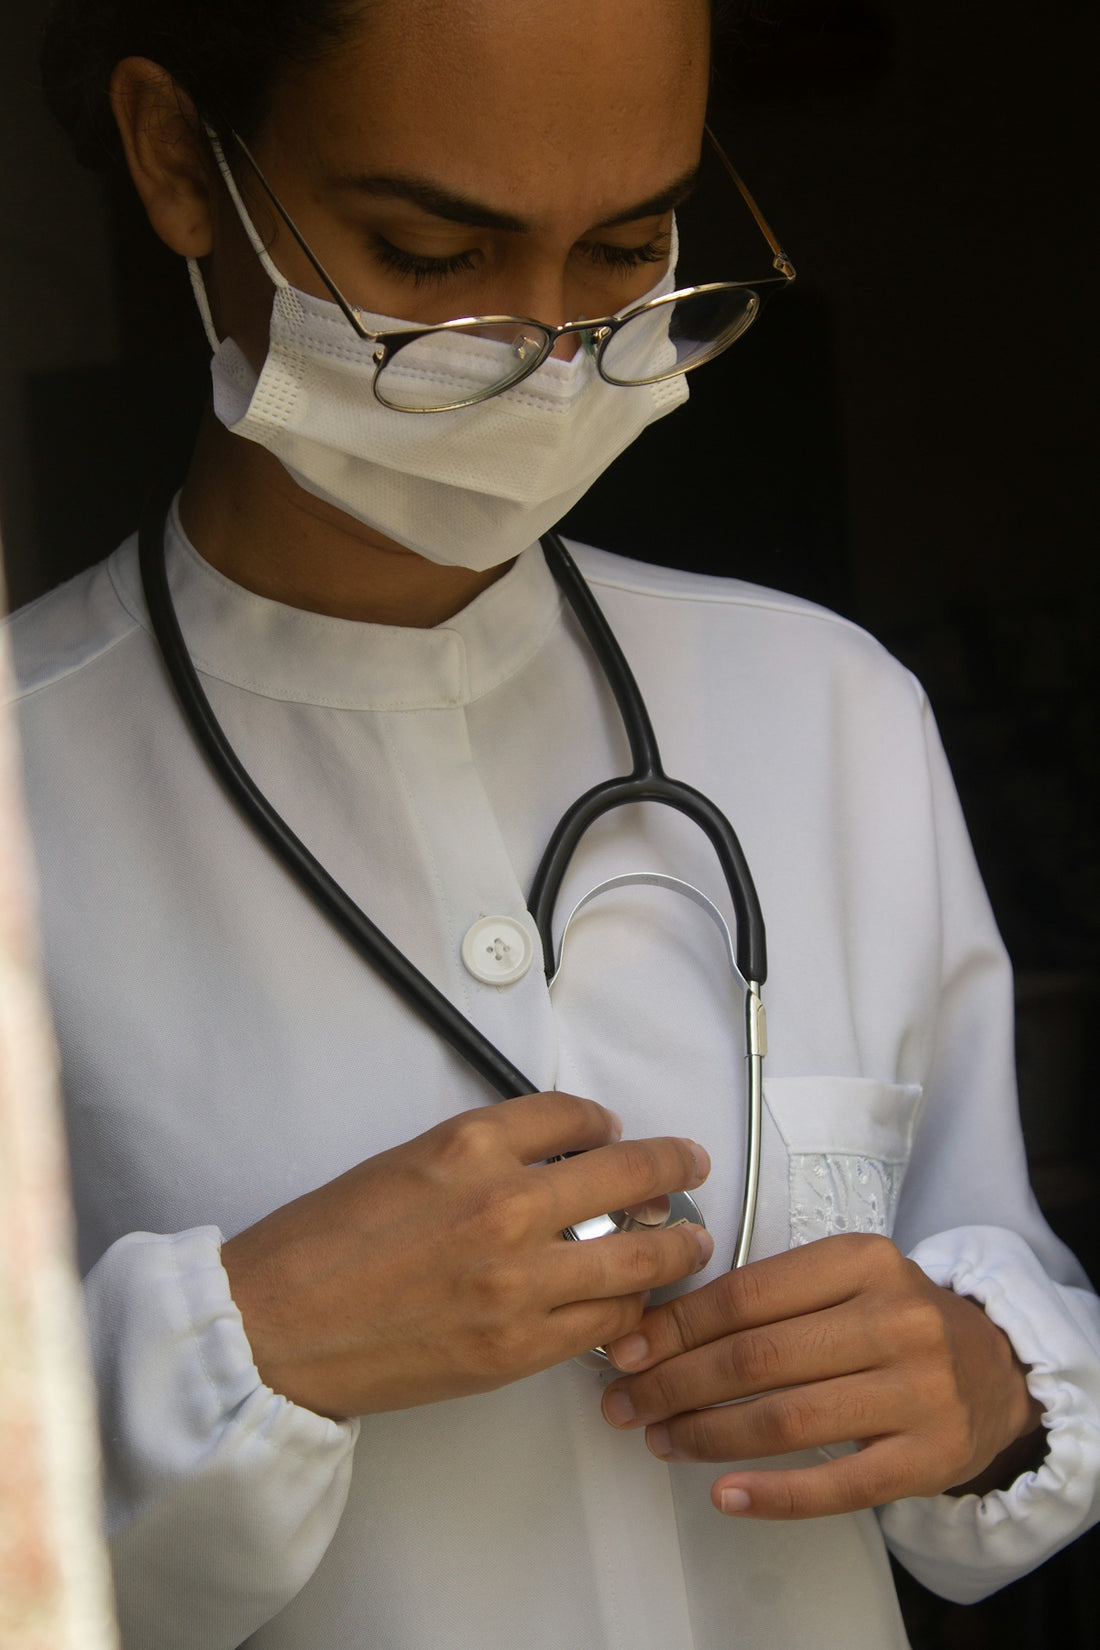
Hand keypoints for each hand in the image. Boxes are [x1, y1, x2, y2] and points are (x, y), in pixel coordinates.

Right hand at [221, 1092, 711, 1418]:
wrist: (276, 1328)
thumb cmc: (321, 1246)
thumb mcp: (404, 1162)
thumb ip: (480, 1156)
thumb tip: (547, 1160)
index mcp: (468, 1143)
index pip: (572, 1114)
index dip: (603, 1122)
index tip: (614, 1132)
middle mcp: (505, 1202)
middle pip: (627, 1172)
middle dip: (672, 1167)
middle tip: (690, 1166)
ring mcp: (519, 1278)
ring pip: (638, 1254)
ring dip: (676, 1245)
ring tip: (691, 1244)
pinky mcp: (519, 1345)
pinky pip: (607, 1321)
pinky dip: (632, 1309)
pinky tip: (638, 1303)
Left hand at [600, 1233, 1044, 1518]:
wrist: (995, 1370)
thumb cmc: (892, 1320)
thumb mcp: (843, 1280)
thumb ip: (768, 1297)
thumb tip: (654, 1330)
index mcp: (863, 1259)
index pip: (747, 1294)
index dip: (675, 1326)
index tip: (624, 1349)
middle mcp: (895, 1318)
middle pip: (757, 1358)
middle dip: (675, 1383)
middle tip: (626, 1403)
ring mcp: (918, 1390)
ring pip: (786, 1420)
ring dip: (707, 1435)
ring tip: (660, 1440)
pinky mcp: (929, 1456)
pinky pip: (836, 1484)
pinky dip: (773, 1495)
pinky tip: (724, 1494)